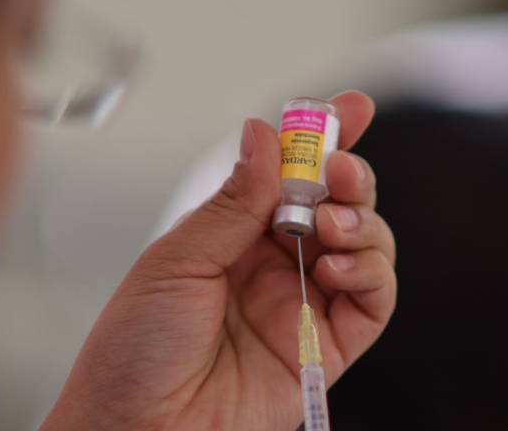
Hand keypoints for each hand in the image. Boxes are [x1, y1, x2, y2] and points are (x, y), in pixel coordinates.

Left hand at [42, 91, 395, 429]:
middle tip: (337, 170)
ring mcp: (299, 303)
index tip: (349, 108)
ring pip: (362, 245)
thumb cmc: (136, 347)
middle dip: (346, 176)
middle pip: (332, 203)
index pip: (285, 177)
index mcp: (231, 235)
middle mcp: (270, 264)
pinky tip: (339, 261)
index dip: (319, 141)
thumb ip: (233, 201)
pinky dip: (370, 271)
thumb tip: (264, 136)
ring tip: (327, 223)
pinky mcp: (324, 348)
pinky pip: (371, 301)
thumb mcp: (178, 260)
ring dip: (360, 221)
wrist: (136, 426)